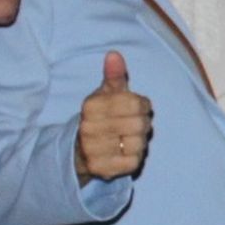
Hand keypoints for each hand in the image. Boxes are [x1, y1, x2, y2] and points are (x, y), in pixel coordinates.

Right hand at [74, 51, 151, 183]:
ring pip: (137, 145)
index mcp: (91, 106)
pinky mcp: (101, 170)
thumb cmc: (102, 115)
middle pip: (139, 125)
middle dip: (142, 125)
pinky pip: (133, 162)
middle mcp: (88, 128)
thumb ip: (114, 75)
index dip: (143, 106)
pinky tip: (125, 153)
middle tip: (135, 126)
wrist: (81, 149)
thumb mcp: (107, 93)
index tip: (138, 108)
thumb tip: (114, 54)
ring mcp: (93, 151)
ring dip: (139, 142)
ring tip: (128, 139)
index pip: (135, 103)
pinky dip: (135, 158)